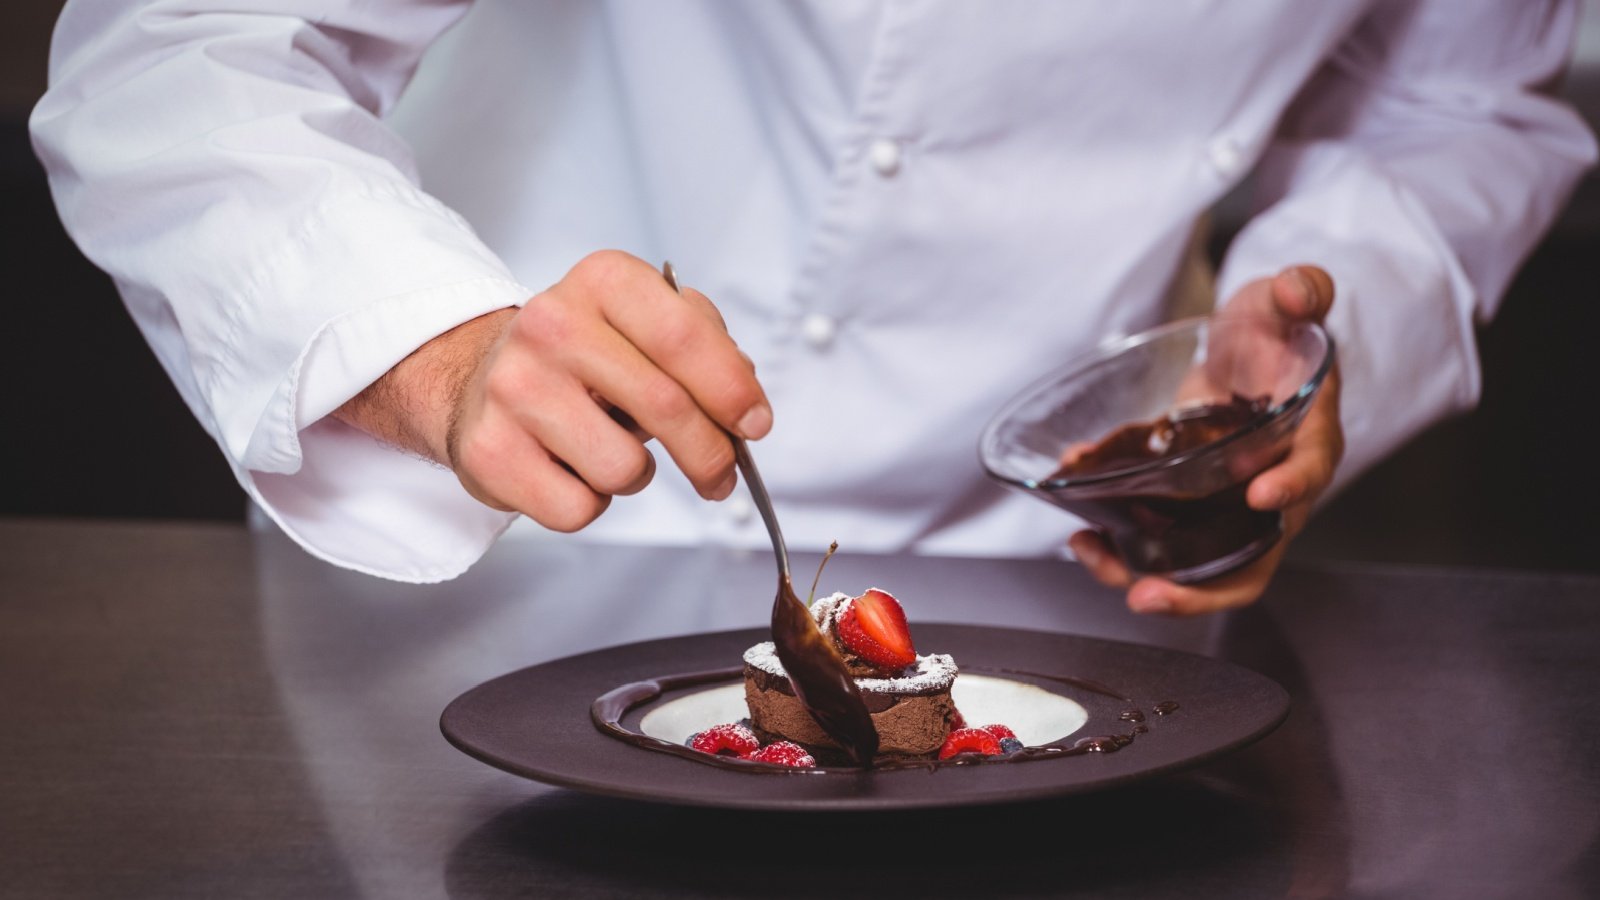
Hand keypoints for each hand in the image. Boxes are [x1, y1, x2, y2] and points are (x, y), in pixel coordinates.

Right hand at [335, 250, 770, 531]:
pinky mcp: (490, 451)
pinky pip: (579, 509)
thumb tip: (745, 402)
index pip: (683, 335)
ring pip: (625, 469)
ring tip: (612, 450)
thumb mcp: (642, 323)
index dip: (732, 389)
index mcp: (602, 281)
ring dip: (637, 475)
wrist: (478, 378)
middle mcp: (551, 325)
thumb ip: (703, 347)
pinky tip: (572, 469)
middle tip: (720, 474)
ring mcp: (514, 388)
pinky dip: (590, 503)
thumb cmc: (581, 357)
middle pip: (665, 407)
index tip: (755, 424)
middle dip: (710, 454)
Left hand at [1067, 265, 1343, 614]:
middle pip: (1253, 560)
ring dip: (1146, 577)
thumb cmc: (1275, 333)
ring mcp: (1228, 506)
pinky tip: (1081, 531)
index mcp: (1309, 440)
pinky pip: (1163, 542)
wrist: (1250, 353)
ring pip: (1200, 567)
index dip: (1293, 488)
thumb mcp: (1284, 300)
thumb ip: (1301, 290)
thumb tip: (1300, 290)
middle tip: (1148, 594)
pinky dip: (1121, 545)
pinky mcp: (1189, 506)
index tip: (1263, 494)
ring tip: (1092, 557)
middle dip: (1201, 592)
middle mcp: (1272, 489)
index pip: (1311, 471)